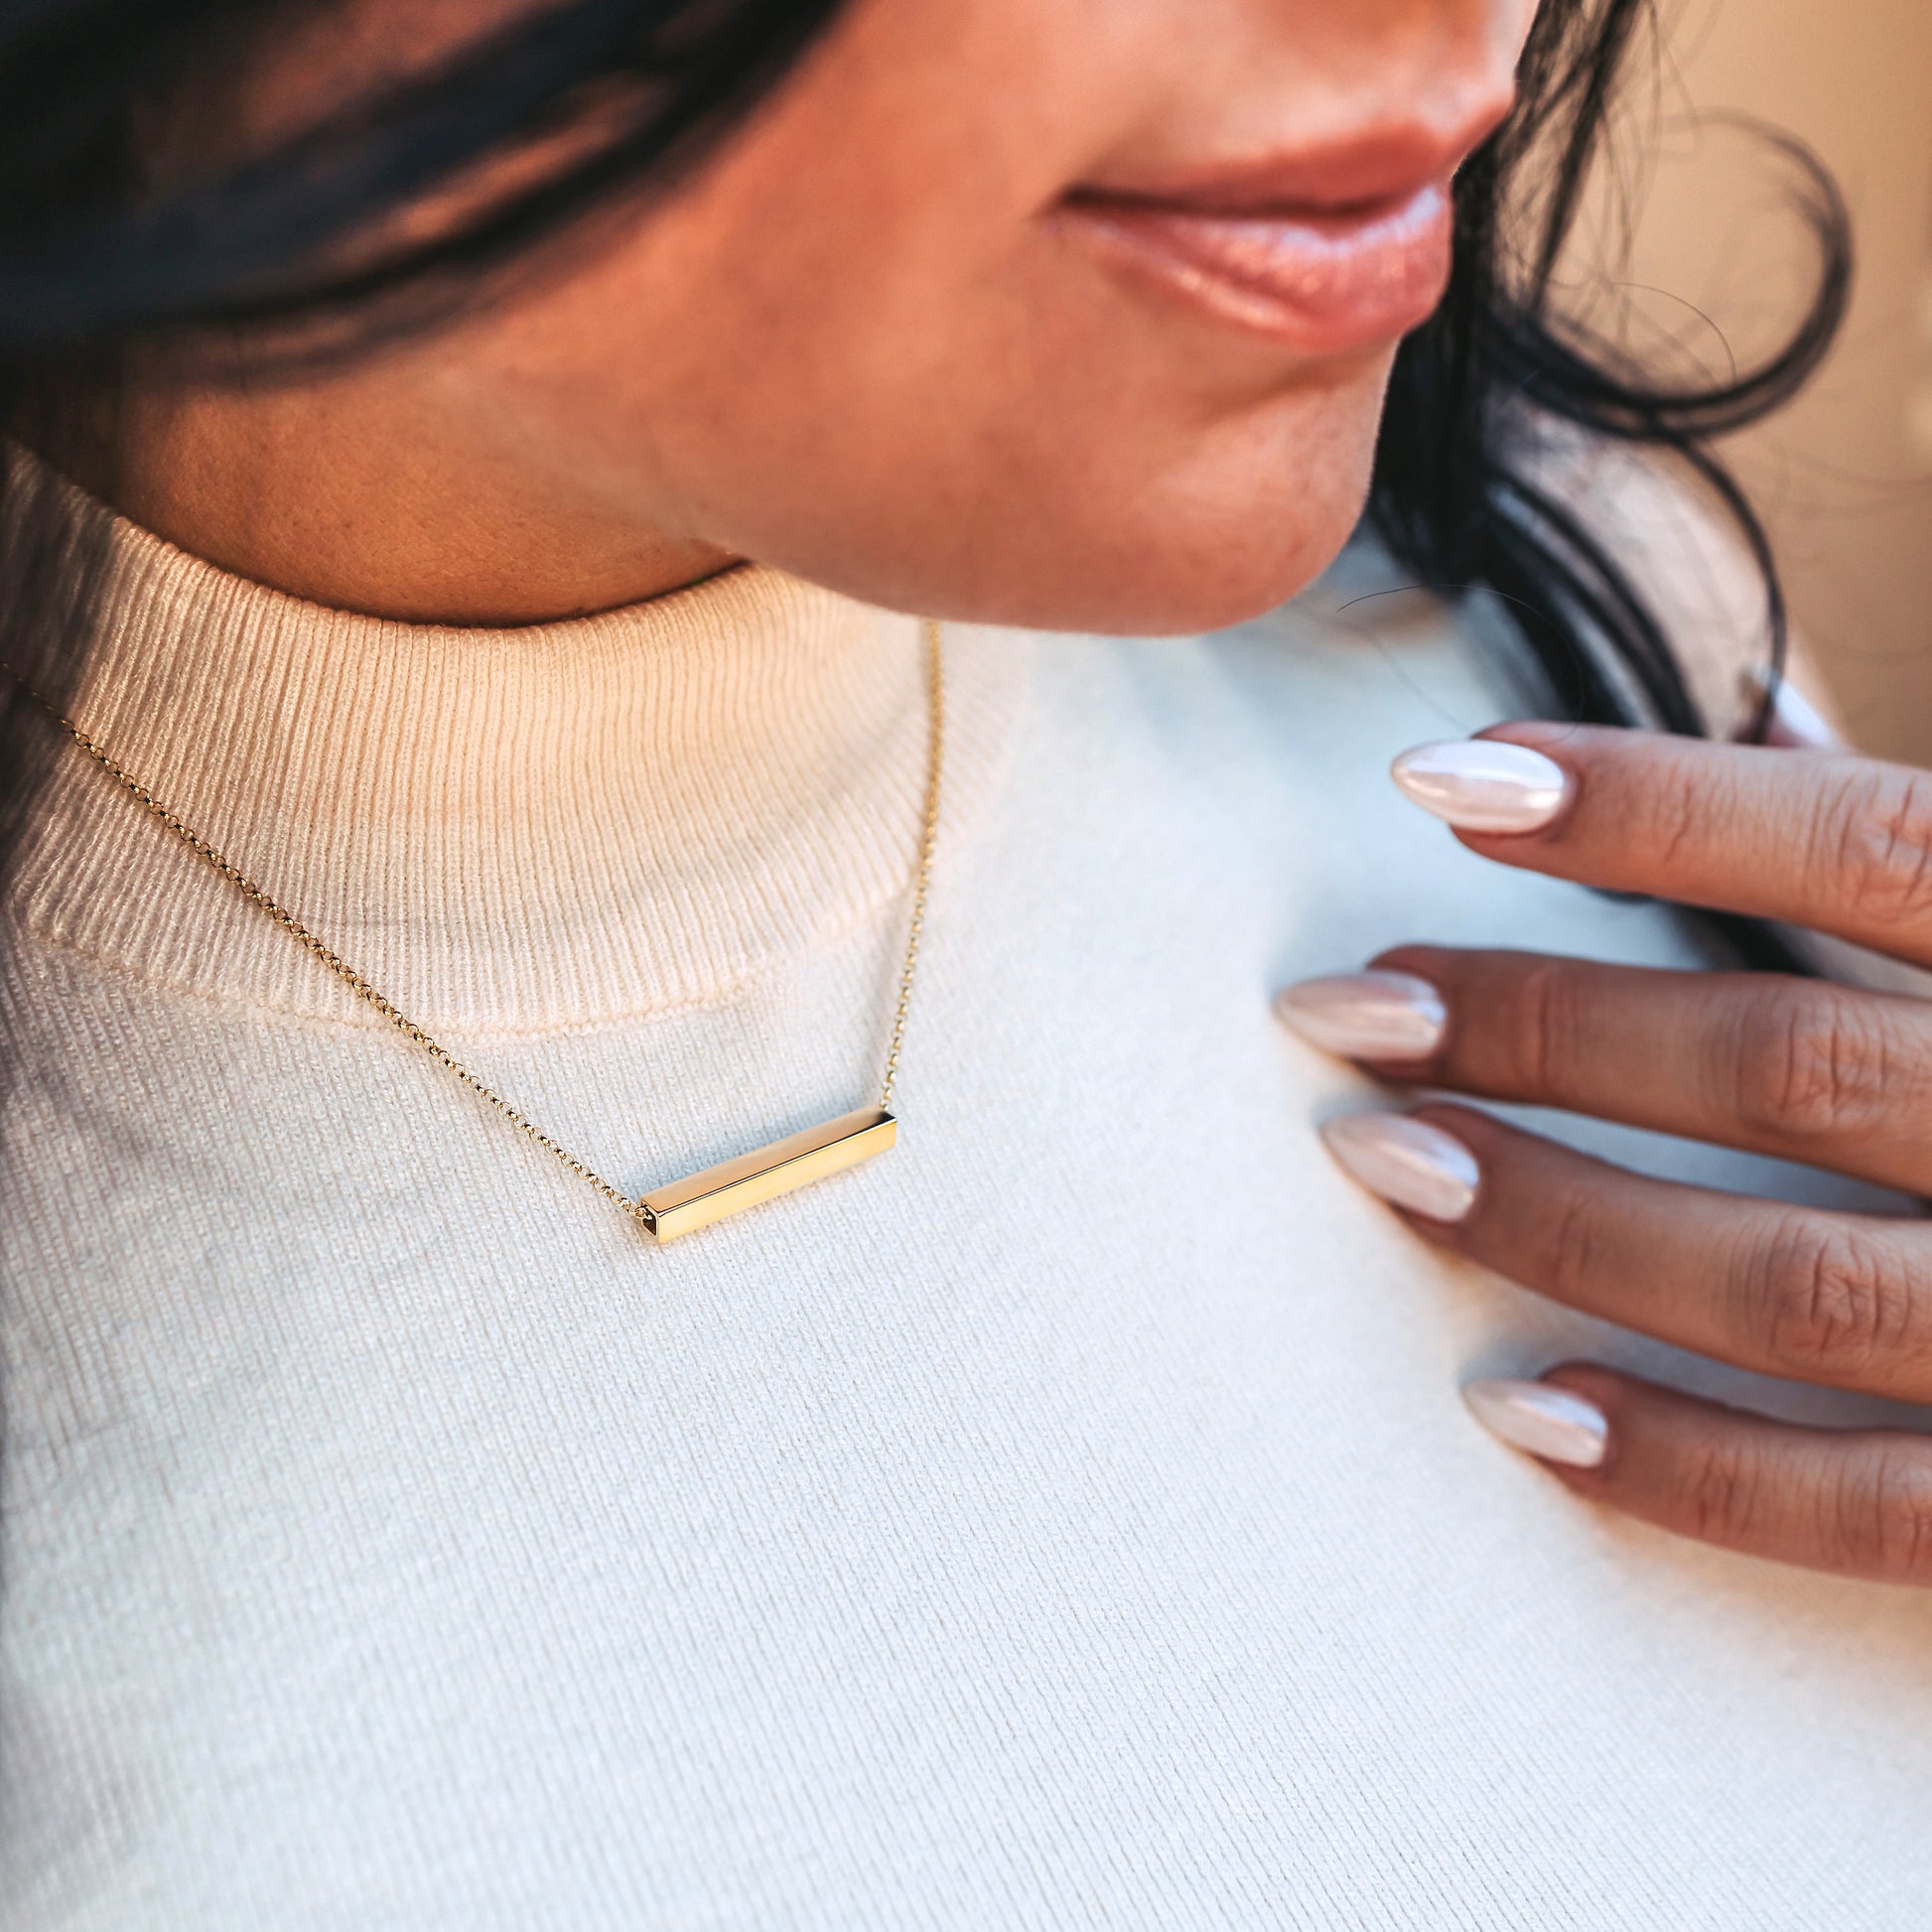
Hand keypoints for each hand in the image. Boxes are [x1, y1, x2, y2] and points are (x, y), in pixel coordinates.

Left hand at [1277, 719, 1931, 1584]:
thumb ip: (1930, 873)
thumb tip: (1753, 719)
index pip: (1869, 847)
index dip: (1646, 805)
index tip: (1445, 777)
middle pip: (1781, 1065)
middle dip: (1539, 1026)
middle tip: (1349, 1003)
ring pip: (1785, 1282)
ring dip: (1555, 1217)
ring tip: (1380, 1154)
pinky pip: (1854, 1508)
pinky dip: (1676, 1463)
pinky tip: (1514, 1406)